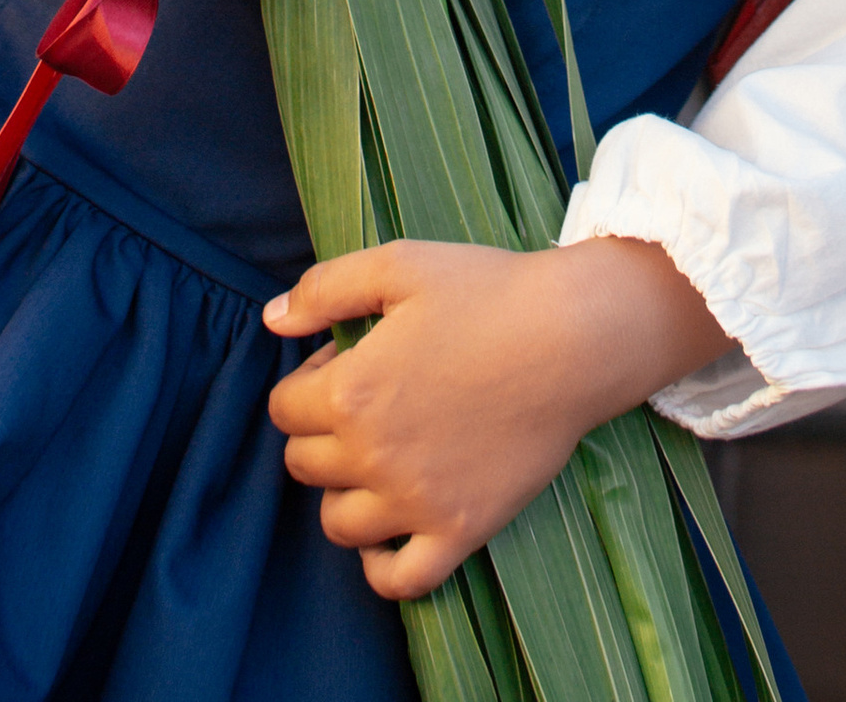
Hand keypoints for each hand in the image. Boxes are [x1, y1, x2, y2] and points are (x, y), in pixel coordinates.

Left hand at [265, 236, 723, 596]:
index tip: (343, 361)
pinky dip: (381, 566)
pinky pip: (400, 580)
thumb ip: (325, 289)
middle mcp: (374, 456)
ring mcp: (417, 502)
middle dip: (319, 431)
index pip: (283, 408)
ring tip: (375, 458)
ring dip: (342, 492)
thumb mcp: (400, 264)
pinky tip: (388, 533)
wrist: (574, 336)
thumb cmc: (488, 291)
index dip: (306, 379)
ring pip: (338, 524)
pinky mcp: (460, 530)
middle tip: (366, 400)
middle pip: (303, 464)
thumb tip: (271, 318)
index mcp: (351, 391)